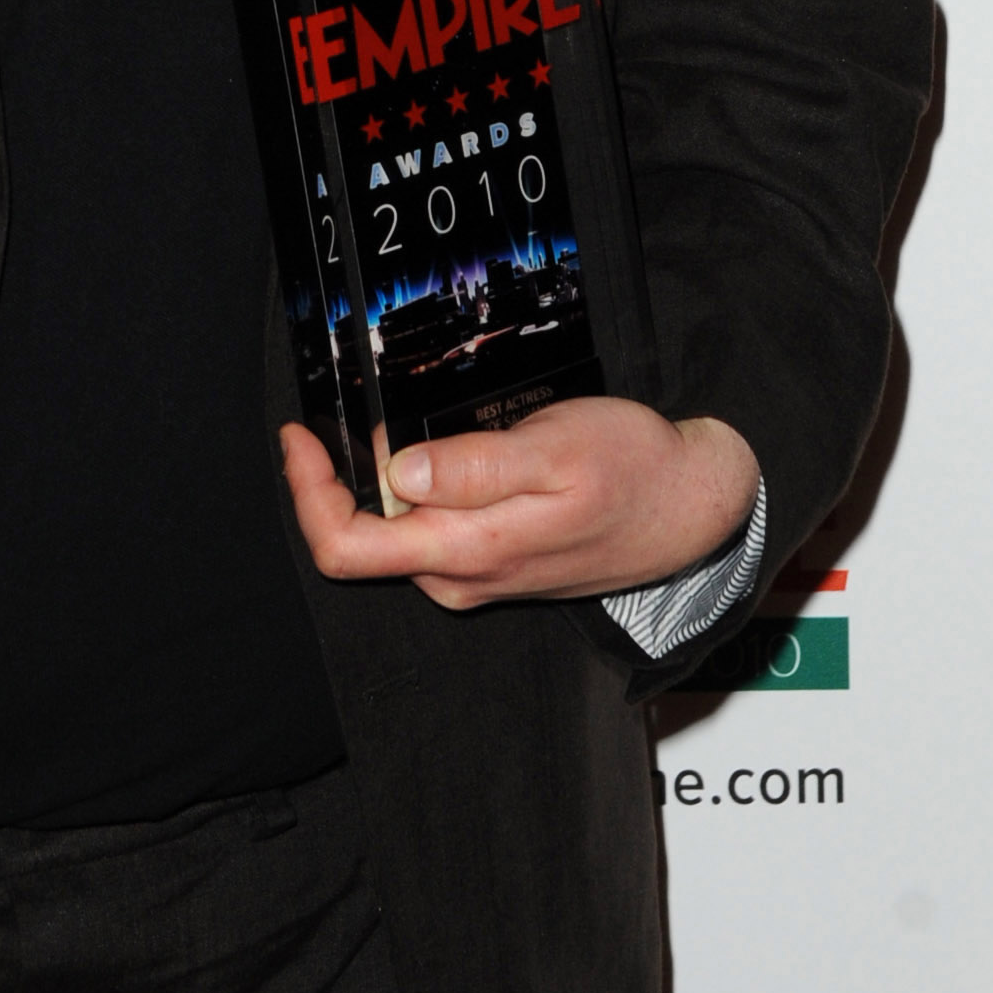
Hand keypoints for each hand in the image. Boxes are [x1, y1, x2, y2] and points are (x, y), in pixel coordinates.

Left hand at [281, 399, 759, 612]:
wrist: (692, 508)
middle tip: (338, 416)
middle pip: (360, 540)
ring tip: (391, 423)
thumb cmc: (633, 472)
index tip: (300, 436)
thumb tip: (396, 473)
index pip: (345, 547)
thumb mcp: (554, 451)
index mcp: (468, 552)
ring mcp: (477, 575)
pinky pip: (427, 531)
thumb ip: (472, 468)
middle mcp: (462, 576)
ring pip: (393, 534)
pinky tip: (431, 451)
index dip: (307, 491)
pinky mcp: (493, 562)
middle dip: (335, 479)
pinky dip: (410, 490)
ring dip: (375, 482)